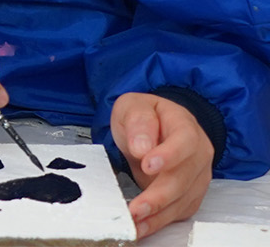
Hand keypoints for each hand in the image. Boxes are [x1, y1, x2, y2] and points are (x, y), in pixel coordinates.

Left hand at [114, 92, 213, 237]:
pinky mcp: (190, 193)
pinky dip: (161, 221)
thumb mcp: (135, 106)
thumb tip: (142, 147)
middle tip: (136, 208)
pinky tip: (143, 226)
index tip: (148, 165)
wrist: (157, 125)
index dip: (168, 155)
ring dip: (159, 215)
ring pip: (183, 200)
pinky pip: (179, 211)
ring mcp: (198, 176)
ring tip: (135, 223)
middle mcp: (198, 154)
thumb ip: (139, 123)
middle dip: (159, 196)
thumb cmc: (145, 116)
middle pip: (183, 179)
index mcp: (186, 127)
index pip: (184, 142)